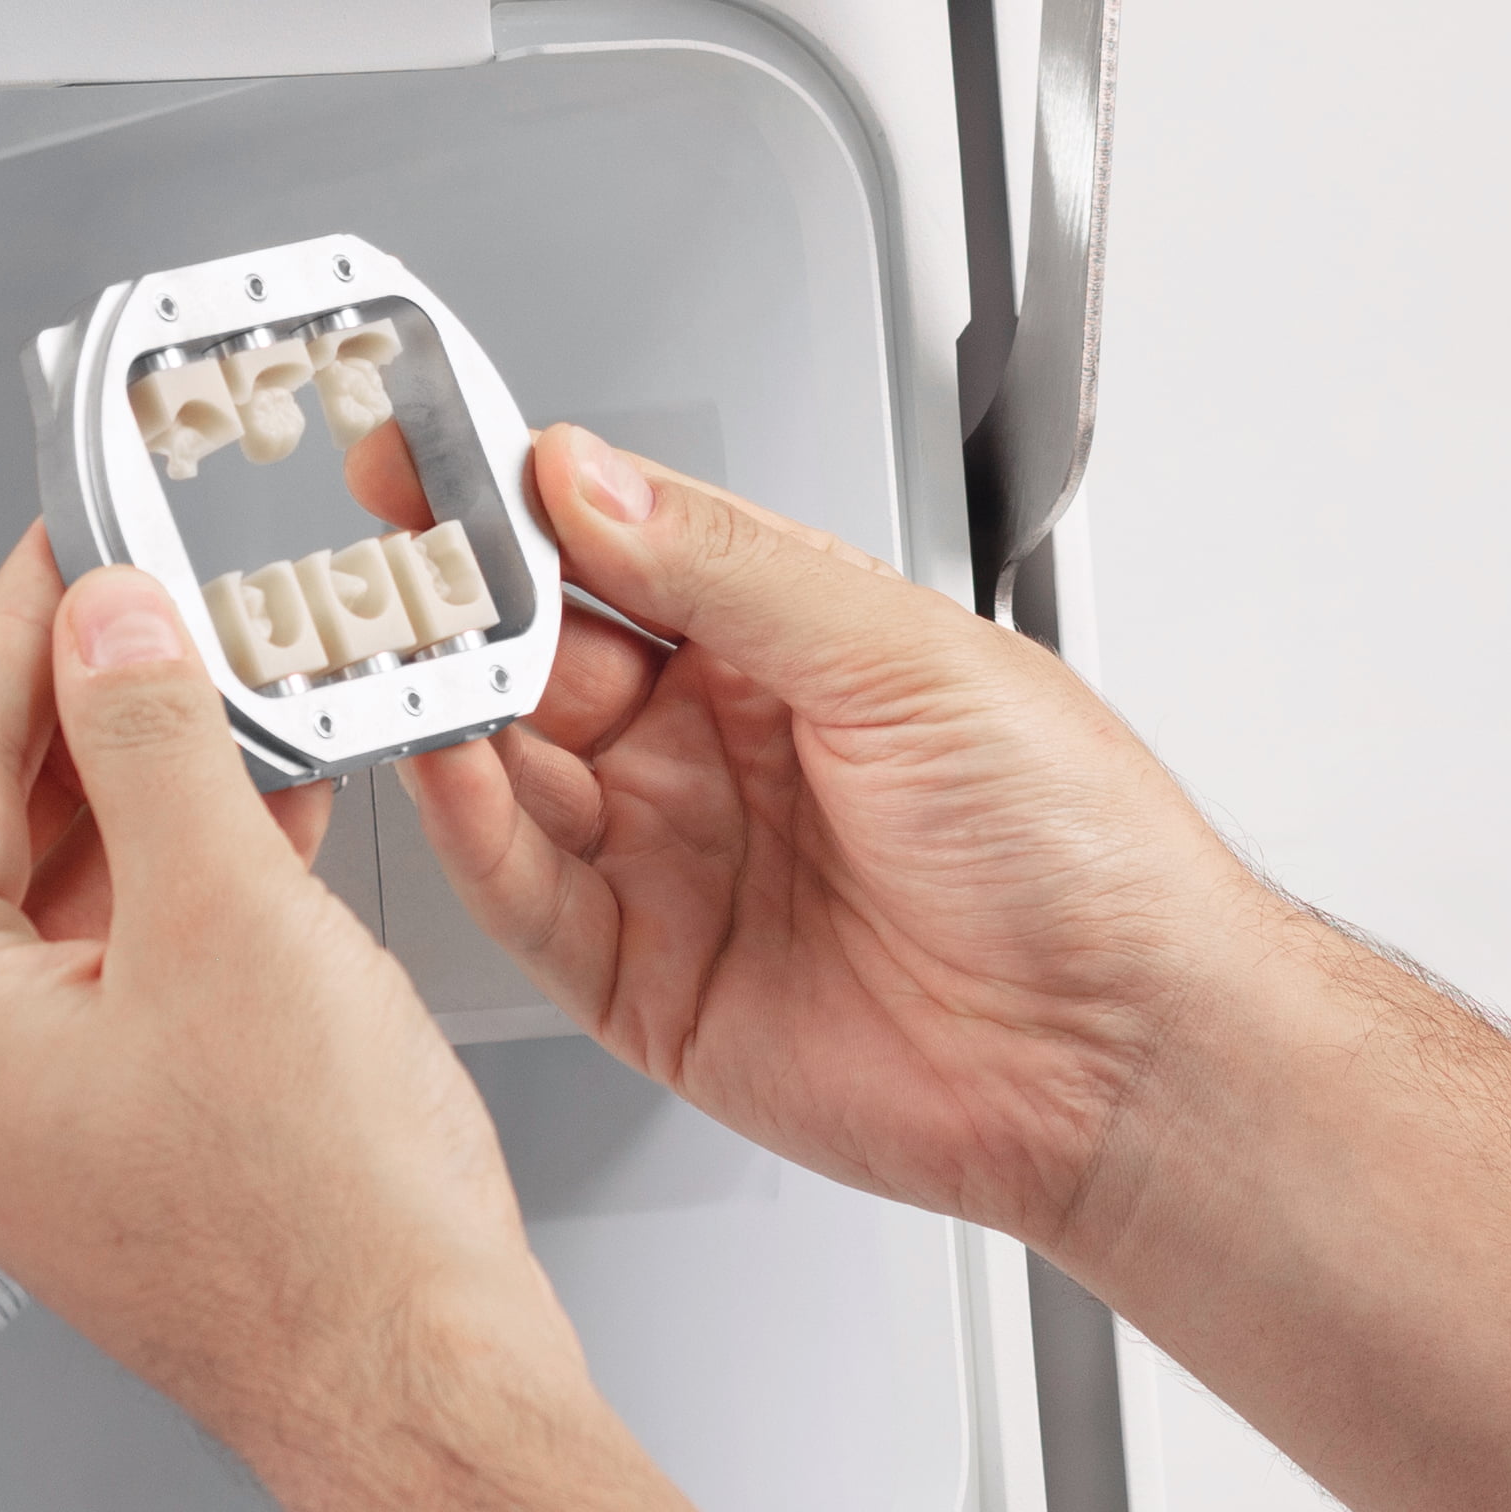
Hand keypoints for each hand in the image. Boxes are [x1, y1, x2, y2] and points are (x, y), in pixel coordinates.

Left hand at [0, 531, 562, 1475]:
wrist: (418, 1387)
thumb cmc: (322, 1222)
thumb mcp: (230, 913)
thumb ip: (151, 741)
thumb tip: (104, 628)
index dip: (14, 639)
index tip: (60, 553)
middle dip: (61, 722)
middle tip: (130, 624)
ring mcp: (36, 1136)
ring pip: (53, 914)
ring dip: (135, 802)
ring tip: (223, 710)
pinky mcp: (122, 1159)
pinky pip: (120, 983)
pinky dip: (180, 892)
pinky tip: (265, 831)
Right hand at [392, 428, 1271, 1265]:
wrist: (1124, 1052)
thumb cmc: (1079, 851)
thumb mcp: (902, 656)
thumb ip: (728, 568)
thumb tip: (587, 480)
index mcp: (791, 647)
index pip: (614, 549)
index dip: (514, 505)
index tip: (424, 459)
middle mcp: (723, 751)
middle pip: (542, 660)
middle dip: (458, 609)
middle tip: (386, 569)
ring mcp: (680, 866)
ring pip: (515, 774)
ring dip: (447, 715)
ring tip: (396, 662)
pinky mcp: (650, 986)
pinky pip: (528, 900)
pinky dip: (473, 835)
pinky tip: (447, 771)